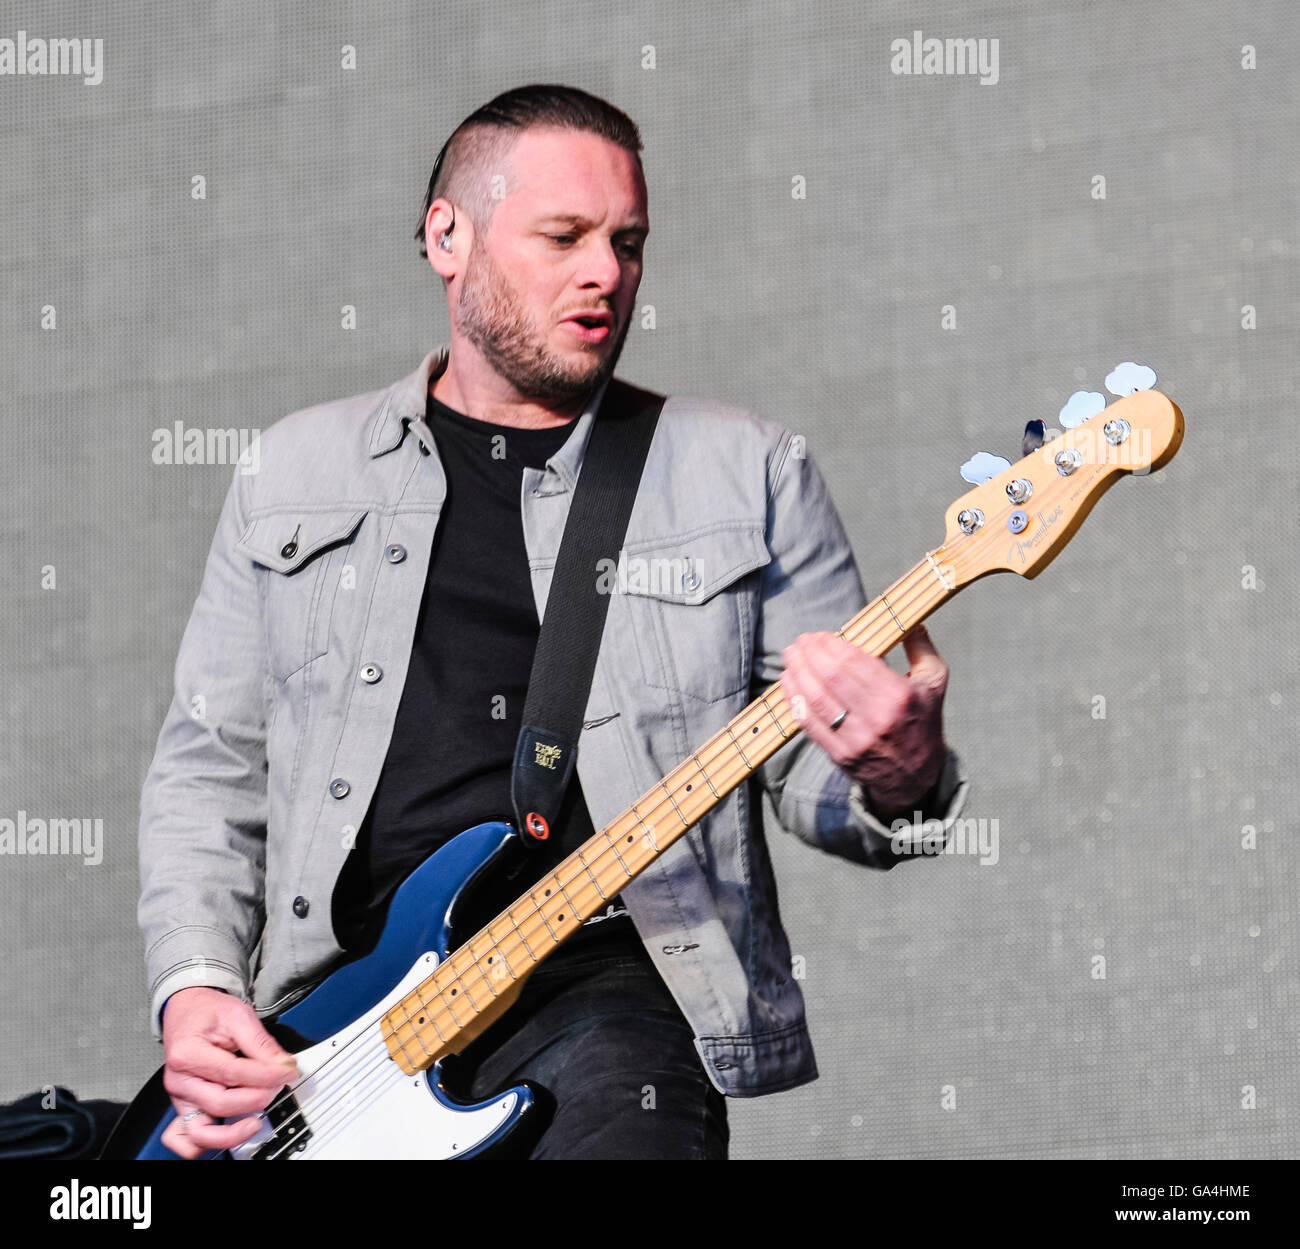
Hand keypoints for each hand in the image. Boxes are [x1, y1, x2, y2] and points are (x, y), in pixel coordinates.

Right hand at [159, 986, 300, 1158]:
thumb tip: (284, 1065)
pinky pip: (185, 1140)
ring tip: (256, 1123)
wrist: (187, 1012)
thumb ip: (261, 1043)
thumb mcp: (238, 1016)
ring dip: (232, 1133)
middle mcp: (180, 1081)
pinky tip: (228, 1133)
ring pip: (200, 1131)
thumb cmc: (209, 1014)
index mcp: (188, 1054)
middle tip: (278, 1087)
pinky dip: (203, 1145)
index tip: (288, 1072)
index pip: (232, 1073)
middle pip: (220, 1103)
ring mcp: (181, 1098)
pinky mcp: (185, 1108)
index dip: (265, 1076)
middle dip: (256, 1099)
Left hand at [780, 624, 948, 819]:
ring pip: (816, 699)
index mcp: (899, 696)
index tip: (820, 635)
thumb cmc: (922, 722)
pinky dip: (795, 700)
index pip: (854, 662)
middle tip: (800, 642)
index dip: (830, 645)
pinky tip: (788, 683)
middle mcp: (877, 718)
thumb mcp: (934, 683)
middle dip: (809, 655)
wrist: (916, 777)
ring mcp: (856, 739)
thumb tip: (908, 622)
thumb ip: (921, 649)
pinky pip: (810, 723)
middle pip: (831, 678)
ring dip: (798, 673)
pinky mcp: (840, 754)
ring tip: (790, 657)